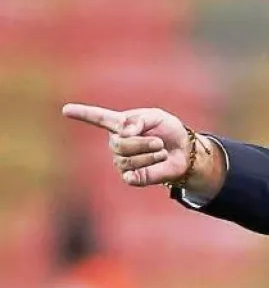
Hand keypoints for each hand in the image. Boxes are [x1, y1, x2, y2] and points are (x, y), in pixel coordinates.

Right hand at [62, 104, 192, 186]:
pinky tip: (155, 163)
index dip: (82, 114)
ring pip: (127, 160)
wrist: (184, 152)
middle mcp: (116, 143)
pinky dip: (147, 168)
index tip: (65, 110)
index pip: (97, 118)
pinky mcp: (131, 177)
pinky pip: (133, 176)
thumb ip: (140, 119)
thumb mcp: (157, 117)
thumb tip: (124, 132)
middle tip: (159, 142)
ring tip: (162, 151)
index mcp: (119, 124)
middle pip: (119, 145)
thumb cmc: (168, 131)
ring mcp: (122, 161)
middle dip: (142, 143)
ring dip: (149, 155)